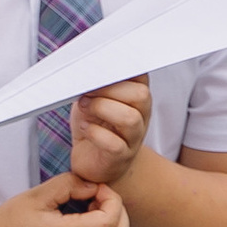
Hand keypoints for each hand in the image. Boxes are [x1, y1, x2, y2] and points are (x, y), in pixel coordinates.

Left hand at [68, 75, 150, 195]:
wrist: (94, 161)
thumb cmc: (95, 125)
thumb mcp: (92, 98)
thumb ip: (94, 83)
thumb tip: (85, 67)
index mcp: (136, 96)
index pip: (141, 75)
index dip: (125, 67)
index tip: (101, 65)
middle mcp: (141, 116)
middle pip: (141, 95)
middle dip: (109, 89)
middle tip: (86, 92)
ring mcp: (134, 138)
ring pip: (130, 118)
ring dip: (101, 108)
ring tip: (84, 107)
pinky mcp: (121, 157)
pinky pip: (115, 145)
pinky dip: (96, 134)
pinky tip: (85, 128)